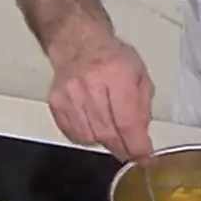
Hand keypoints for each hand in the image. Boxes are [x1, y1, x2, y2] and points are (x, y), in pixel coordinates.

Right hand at [47, 36, 154, 161]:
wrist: (78, 42)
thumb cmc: (113, 58)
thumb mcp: (139, 74)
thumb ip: (143, 105)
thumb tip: (141, 136)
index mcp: (117, 74)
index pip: (127, 120)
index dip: (136, 145)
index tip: (144, 157)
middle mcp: (91, 84)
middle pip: (107, 132)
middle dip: (122, 148)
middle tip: (130, 153)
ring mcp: (70, 94)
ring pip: (90, 136)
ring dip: (104, 141)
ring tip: (111, 132)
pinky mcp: (55, 102)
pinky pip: (72, 133)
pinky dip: (86, 137)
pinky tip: (94, 127)